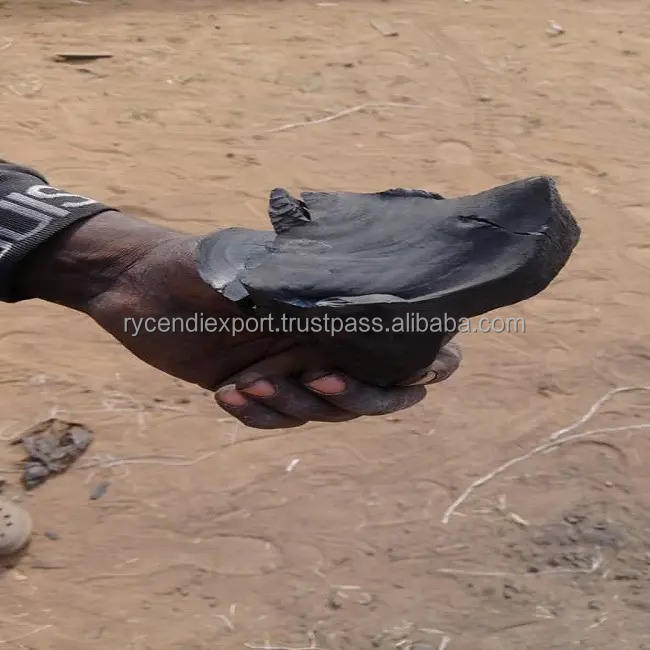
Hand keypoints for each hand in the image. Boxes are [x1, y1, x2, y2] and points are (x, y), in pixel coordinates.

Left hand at [15, 211, 460, 427]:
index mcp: (336, 311)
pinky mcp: (257, 391)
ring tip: (251, 383)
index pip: (405, 347)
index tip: (412, 369)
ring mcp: (291, 370)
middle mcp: (323, 343)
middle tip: (316, 376)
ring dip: (294, 406)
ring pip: (323, 413)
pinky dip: (258, 416)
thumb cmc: (198, 265)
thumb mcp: (258, 267)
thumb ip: (313, 289)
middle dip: (356, 396)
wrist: (138, 284)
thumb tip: (370, 307)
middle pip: (374, 394)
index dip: (426, 365)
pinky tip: (227, 394)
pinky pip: (277, 421)